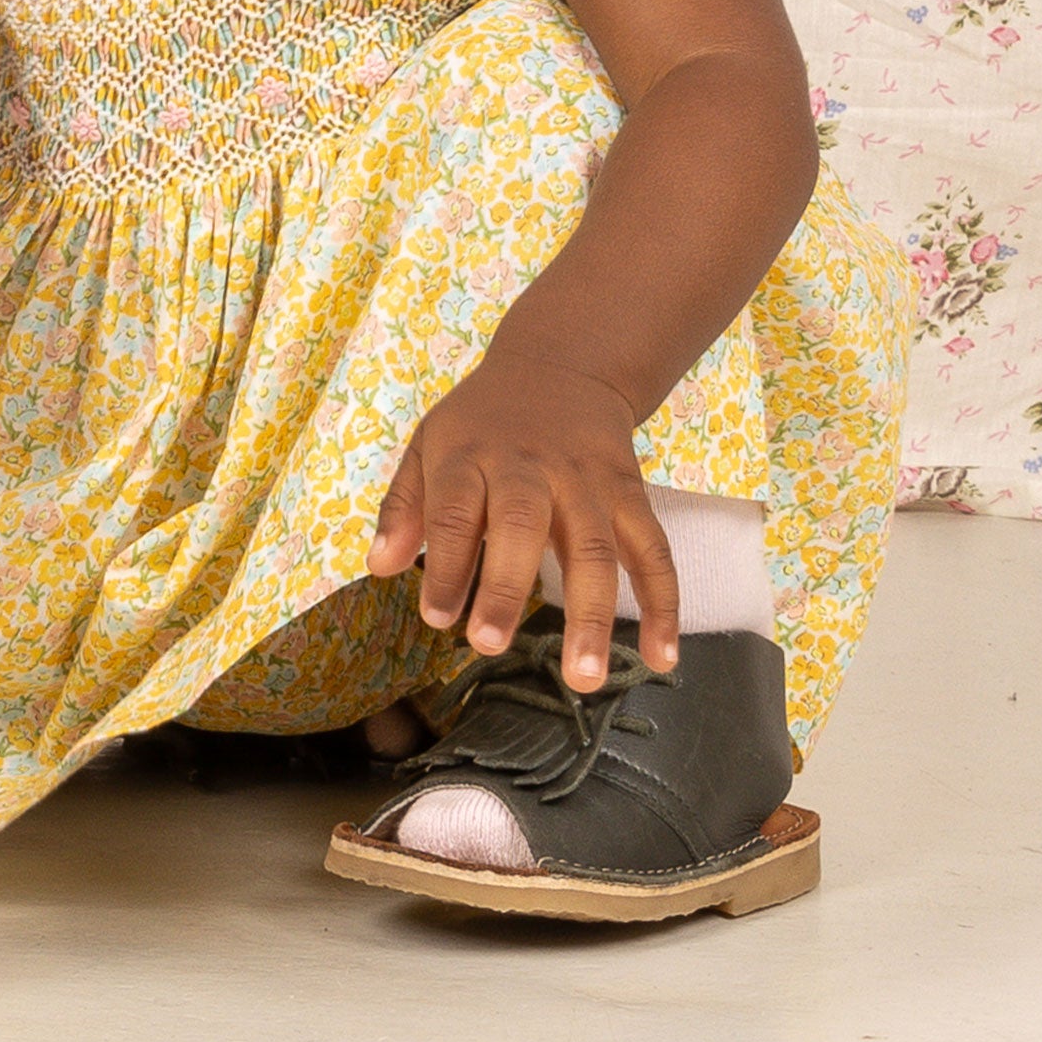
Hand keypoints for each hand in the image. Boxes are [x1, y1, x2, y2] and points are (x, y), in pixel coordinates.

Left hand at [365, 340, 678, 690]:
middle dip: (506, 586)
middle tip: (489, 645)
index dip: (446, 564)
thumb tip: (379, 566)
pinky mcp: (629, 492)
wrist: (562, 364)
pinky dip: (663, 602)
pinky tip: (660, 657)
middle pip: (521, 524)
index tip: (438, 618)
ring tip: (584, 676)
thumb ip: (404, 505)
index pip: (455, 510)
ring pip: (594, 545)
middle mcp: (531, 466)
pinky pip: (652, 548)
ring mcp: (586, 480)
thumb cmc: (483, 422)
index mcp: (471, 454)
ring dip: (592, 612)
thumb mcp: (430, 442)